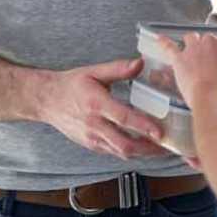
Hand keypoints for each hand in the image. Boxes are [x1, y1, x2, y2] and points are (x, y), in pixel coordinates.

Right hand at [37, 58, 167, 158]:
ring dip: (143, 153)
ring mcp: (93, 139)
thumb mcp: (94, 72)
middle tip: (168, 145)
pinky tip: (145, 147)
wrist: (47, 100)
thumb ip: (118, 68)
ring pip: (121, 153)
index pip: (123, 118)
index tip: (160, 131)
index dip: (143, 126)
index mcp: (96, 104)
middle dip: (149, 148)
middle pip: (125, 145)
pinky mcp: (92, 145)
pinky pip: (115, 152)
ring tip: (162, 148)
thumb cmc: (71, 85)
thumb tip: (140, 63)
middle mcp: (94, 125)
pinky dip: (132, 151)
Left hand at [159, 33, 216, 112]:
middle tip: (208, 60)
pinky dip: (164, 42)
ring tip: (190, 50)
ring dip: (191, 42)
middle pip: (208, 39)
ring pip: (191, 37)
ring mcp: (193, 49)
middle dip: (207, 48)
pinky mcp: (180, 59)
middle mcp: (210, 41)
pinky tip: (159, 39)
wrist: (213, 97)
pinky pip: (169, 46)